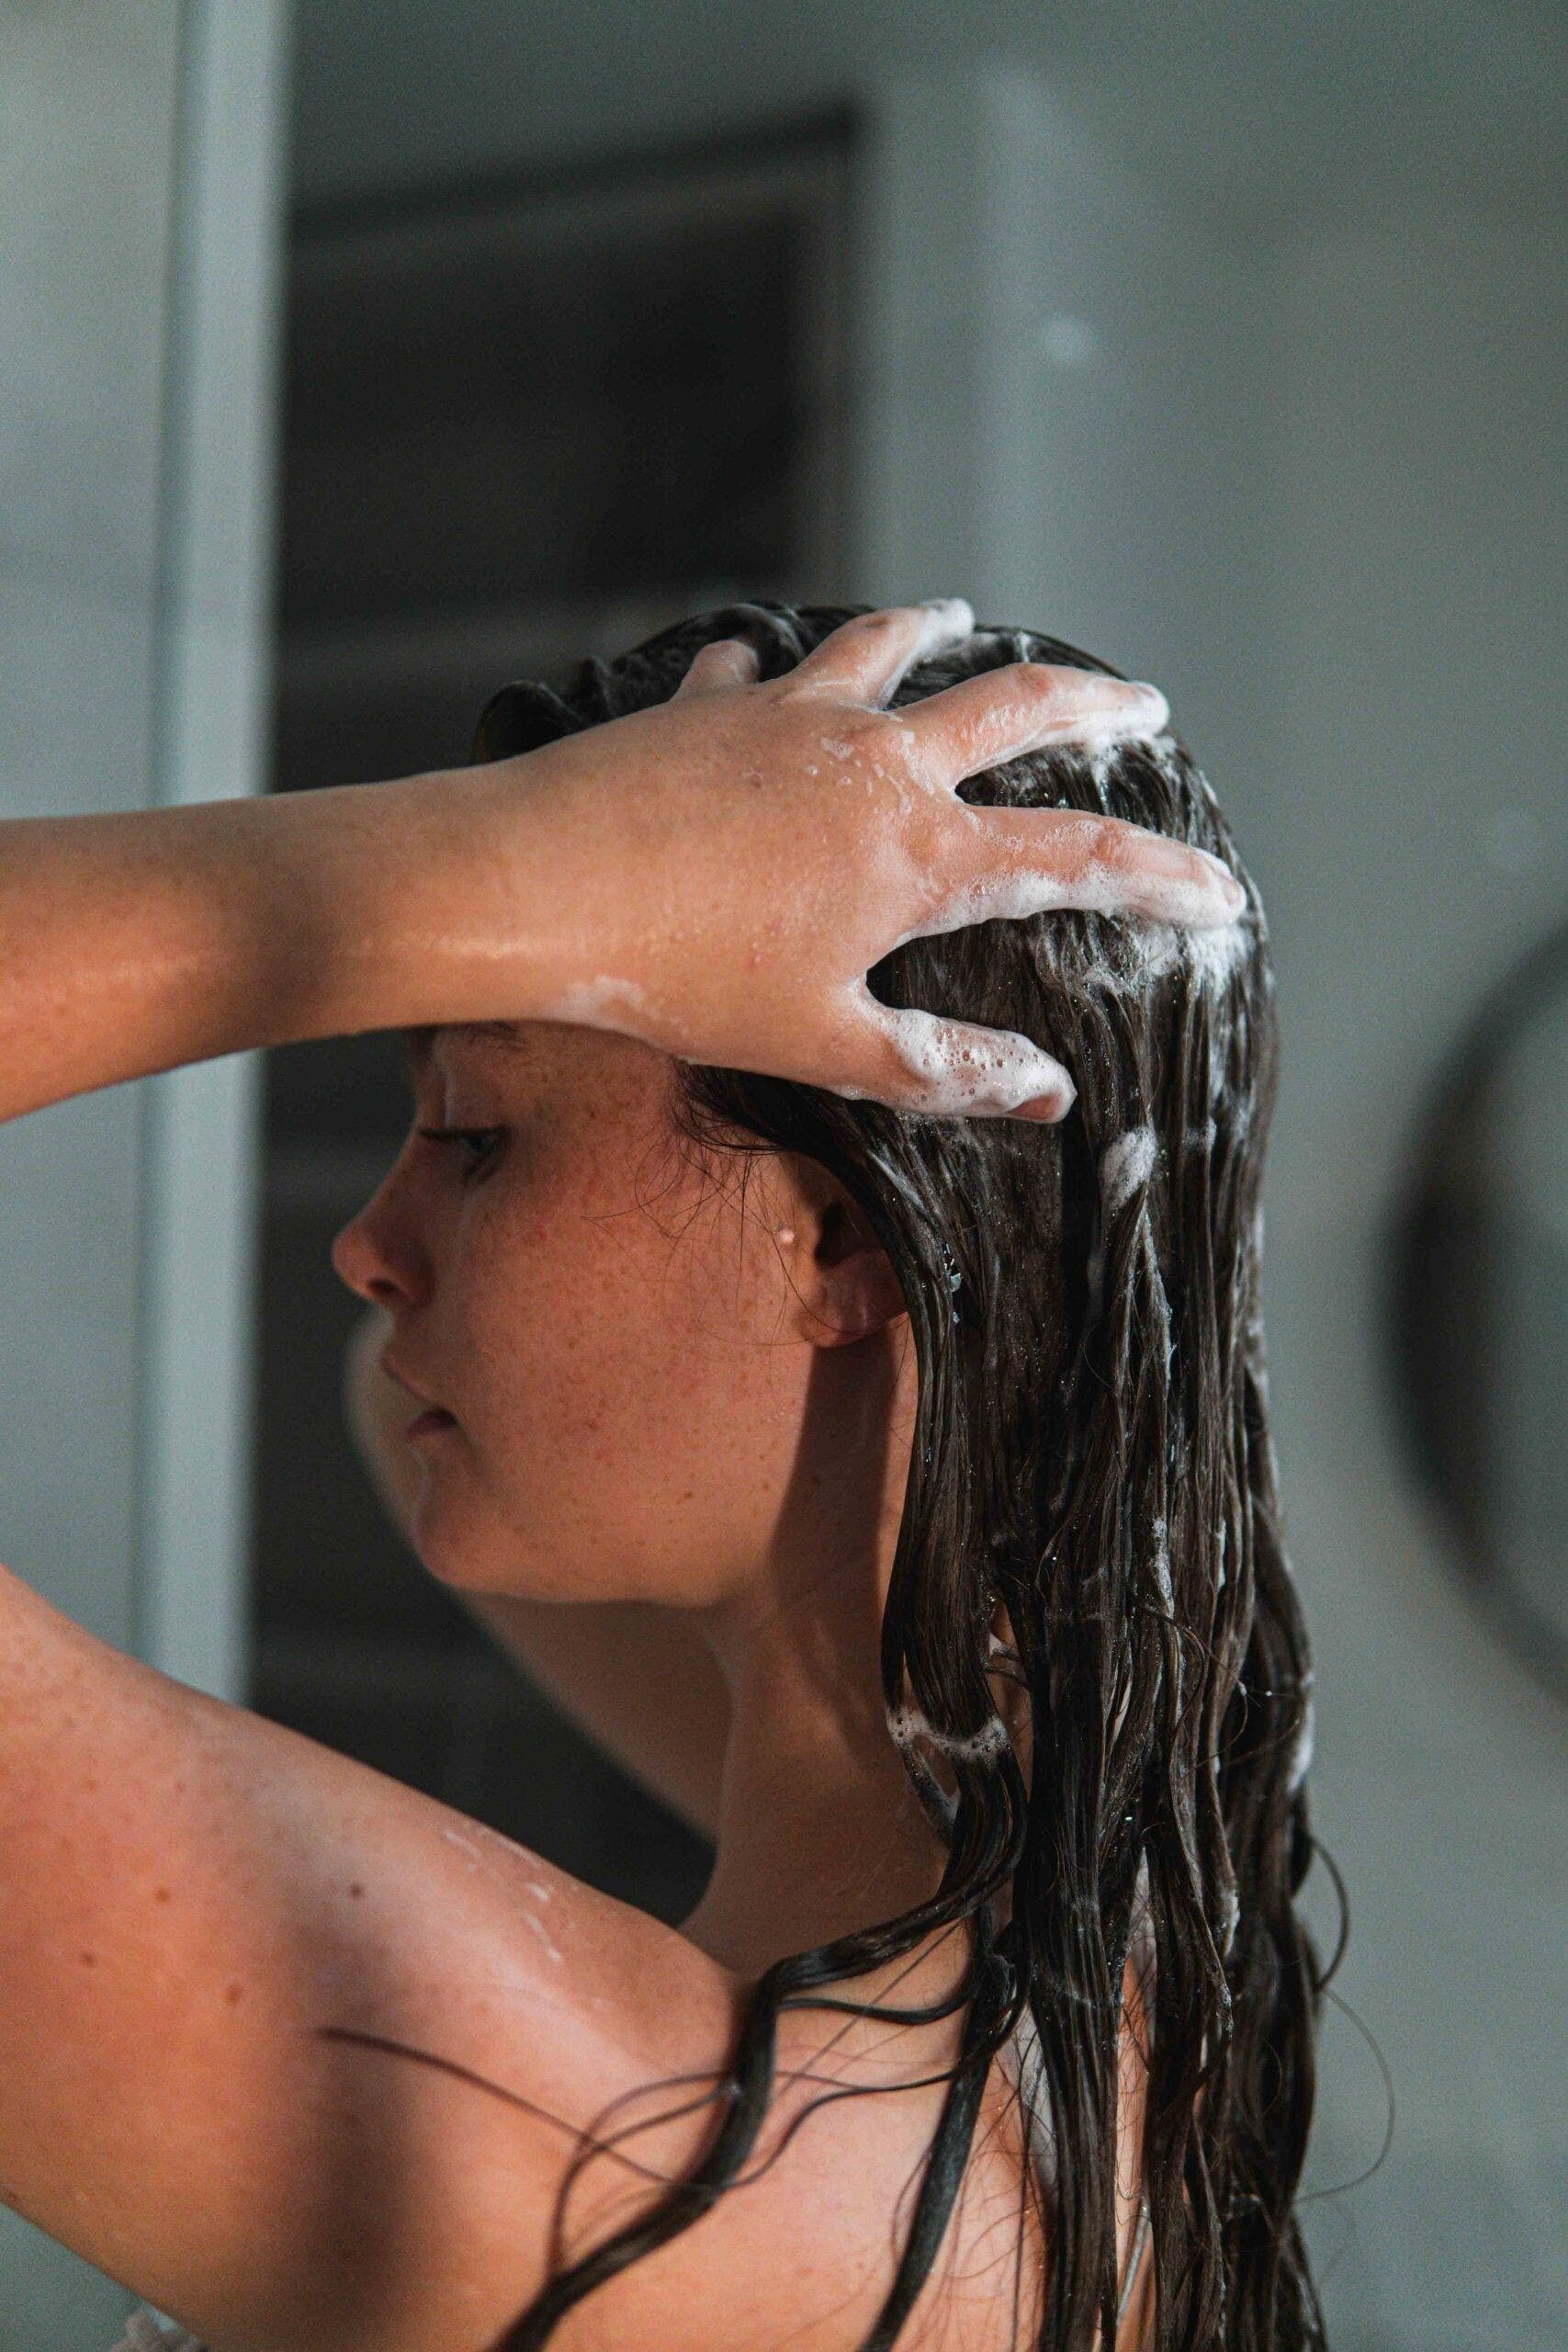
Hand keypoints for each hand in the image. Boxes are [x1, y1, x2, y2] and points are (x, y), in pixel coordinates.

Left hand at [465, 601, 1243, 1119]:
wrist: (536, 884)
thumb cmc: (683, 981)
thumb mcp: (826, 1046)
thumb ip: (943, 1067)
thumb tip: (1048, 1091)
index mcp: (920, 855)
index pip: (1078, 859)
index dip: (1162, 879)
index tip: (1221, 893)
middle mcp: (878, 762)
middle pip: (1018, 709)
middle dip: (1094, 706)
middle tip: (1143, 701)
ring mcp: (796, 716)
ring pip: (896, 648)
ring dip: (943, 635)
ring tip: (962, 619)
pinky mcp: (714, 702)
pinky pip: (760, 667)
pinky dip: (778, 664)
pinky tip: (763, 664)